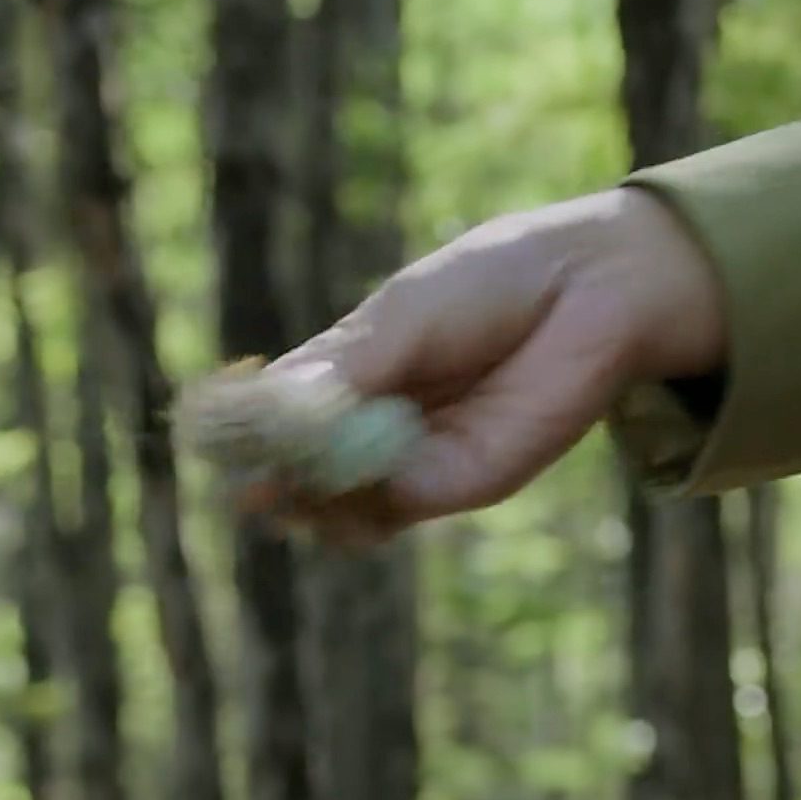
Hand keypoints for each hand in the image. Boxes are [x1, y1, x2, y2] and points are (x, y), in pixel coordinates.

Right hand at [251, 187, 730, 545]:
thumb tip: (263, 415)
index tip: (210, 436)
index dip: (241, 429)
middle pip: (292, 470)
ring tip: (305, 471)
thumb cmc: (493, 283)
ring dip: (307, 496)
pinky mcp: (452, 487)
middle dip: (267, 474)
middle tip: (251, 473)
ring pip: (328, 505)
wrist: (591, 294)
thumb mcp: (400, 318)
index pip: (273, 414)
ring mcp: (406, 461)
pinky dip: (354, 507)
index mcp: (347, 371)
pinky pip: (380, 516)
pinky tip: (351, 480)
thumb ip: (339, 371)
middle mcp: (369, 424)